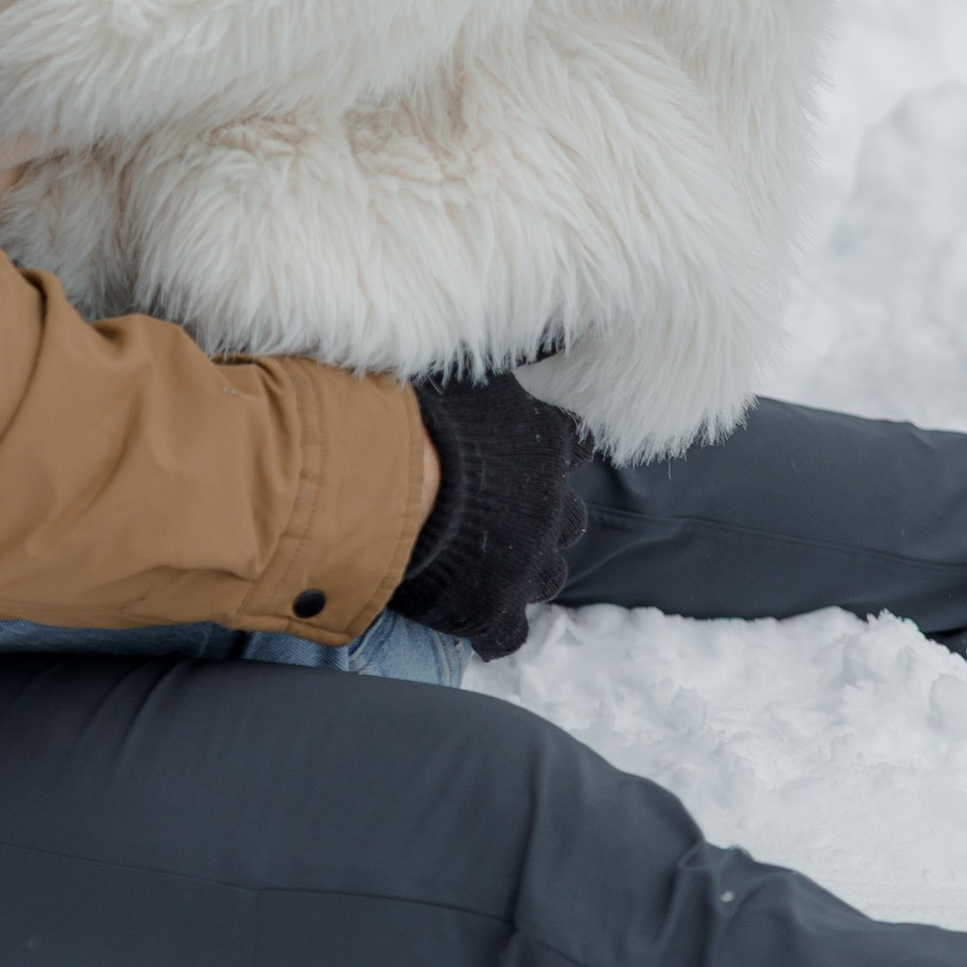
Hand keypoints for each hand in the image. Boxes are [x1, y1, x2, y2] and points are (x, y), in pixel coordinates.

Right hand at [397, 370, 592, 662]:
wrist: (392, 482)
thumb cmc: (424, 413)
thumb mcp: (468, 375)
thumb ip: (492, 380)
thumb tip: (511, 331)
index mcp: (548, 443)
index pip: (574, 443)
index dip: (557, 449)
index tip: (544, 452)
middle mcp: (553, 506)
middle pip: (569, 520)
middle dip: (545, 519)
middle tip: (507, 515)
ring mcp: (528, 563)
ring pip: (548, 575)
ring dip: (525, 571)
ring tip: (491, 567)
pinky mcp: (496, 611)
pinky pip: (508, 635)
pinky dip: (494, 629)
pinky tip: (476, 624)